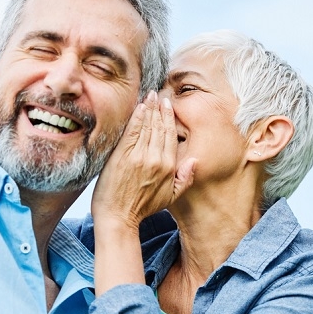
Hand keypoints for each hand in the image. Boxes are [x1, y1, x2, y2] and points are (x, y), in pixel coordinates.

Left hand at [91, 90, 195, 227]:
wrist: (118, 218)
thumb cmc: (142, 208)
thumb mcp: (171, 197)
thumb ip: (185, 179)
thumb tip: (194, 161)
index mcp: (169, 167)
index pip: (171, 136)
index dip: (169, 118)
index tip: (168, 106)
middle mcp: (156, 159)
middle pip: (160, 127)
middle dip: (159, 109)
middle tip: (158, 95)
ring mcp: (139, 156)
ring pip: (147, 126)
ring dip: (149, 108)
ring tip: (149, 96)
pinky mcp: (122, 155)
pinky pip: (132, 130)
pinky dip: (136, 117)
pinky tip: (139, 107)